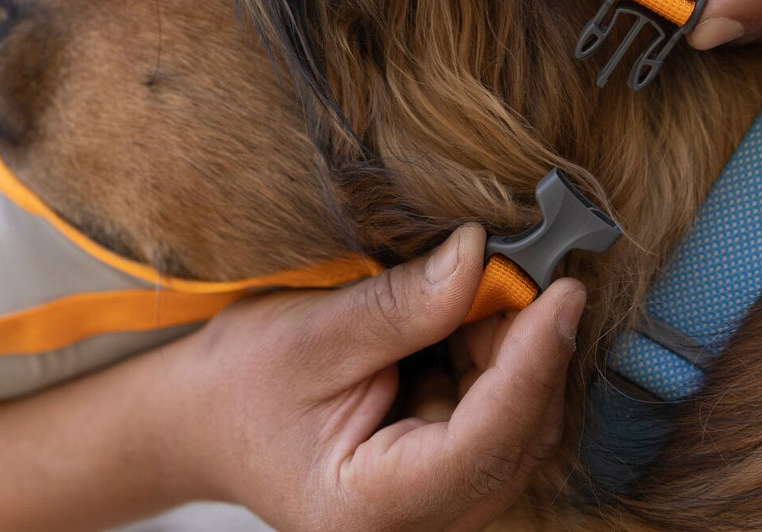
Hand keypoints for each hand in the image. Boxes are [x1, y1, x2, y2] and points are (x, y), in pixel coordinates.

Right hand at [158, 225, 585, 531]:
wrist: (199, 420)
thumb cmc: (236, 385)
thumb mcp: (308, 336)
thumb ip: (399, 306)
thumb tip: (477, 256)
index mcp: (372, 508)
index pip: (483, 443)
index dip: (533, 364)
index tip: (562, 292)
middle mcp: (415, 524)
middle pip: (514, 442)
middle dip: (528, 352)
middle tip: (520, 270)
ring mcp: (432, 505)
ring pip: (515, 431)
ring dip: (513, 355)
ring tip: (479, 289)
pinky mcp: (439, 476)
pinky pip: (494, 421)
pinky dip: (494, 364)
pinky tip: (466, 318)